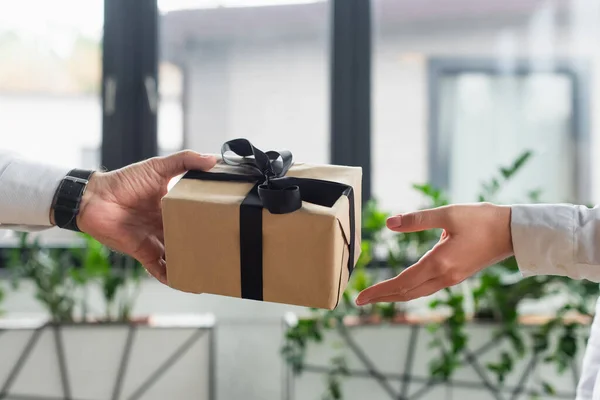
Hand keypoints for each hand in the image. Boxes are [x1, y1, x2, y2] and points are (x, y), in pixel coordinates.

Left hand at [74, 151, 216, 283]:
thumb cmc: (123, 181)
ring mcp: (155, 240)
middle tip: (224, 251)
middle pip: (189, 238)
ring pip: (178, 256)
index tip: (228, 223)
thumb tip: (212, 159)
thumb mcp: (158, 167)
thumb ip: (185, 161)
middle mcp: (165, 225)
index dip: (210, 220)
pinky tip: (187, 283)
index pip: (195, 215)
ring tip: (210, 271)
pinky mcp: (144, 253)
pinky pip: (161, 269)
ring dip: (191, 264)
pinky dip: (172, 277)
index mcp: (172, 206)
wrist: (94, 199)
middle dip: (204, 245)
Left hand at [355, 203, 512, 305]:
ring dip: (396, 295)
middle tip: (361, 300)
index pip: (401, 283)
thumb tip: (389, 223)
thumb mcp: (448, 214)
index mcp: (439, 263)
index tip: (360, 297)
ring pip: (417, 292)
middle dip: (382, 297)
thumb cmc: (482, 220)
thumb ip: (416, 219)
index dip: (379, 291)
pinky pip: (428, 288)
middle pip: (407, 293)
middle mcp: (444, 276)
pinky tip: (404, 286)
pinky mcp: (457, 275)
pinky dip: (410, 290)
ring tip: (378, 295)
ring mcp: (452, 278)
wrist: (513, 232)